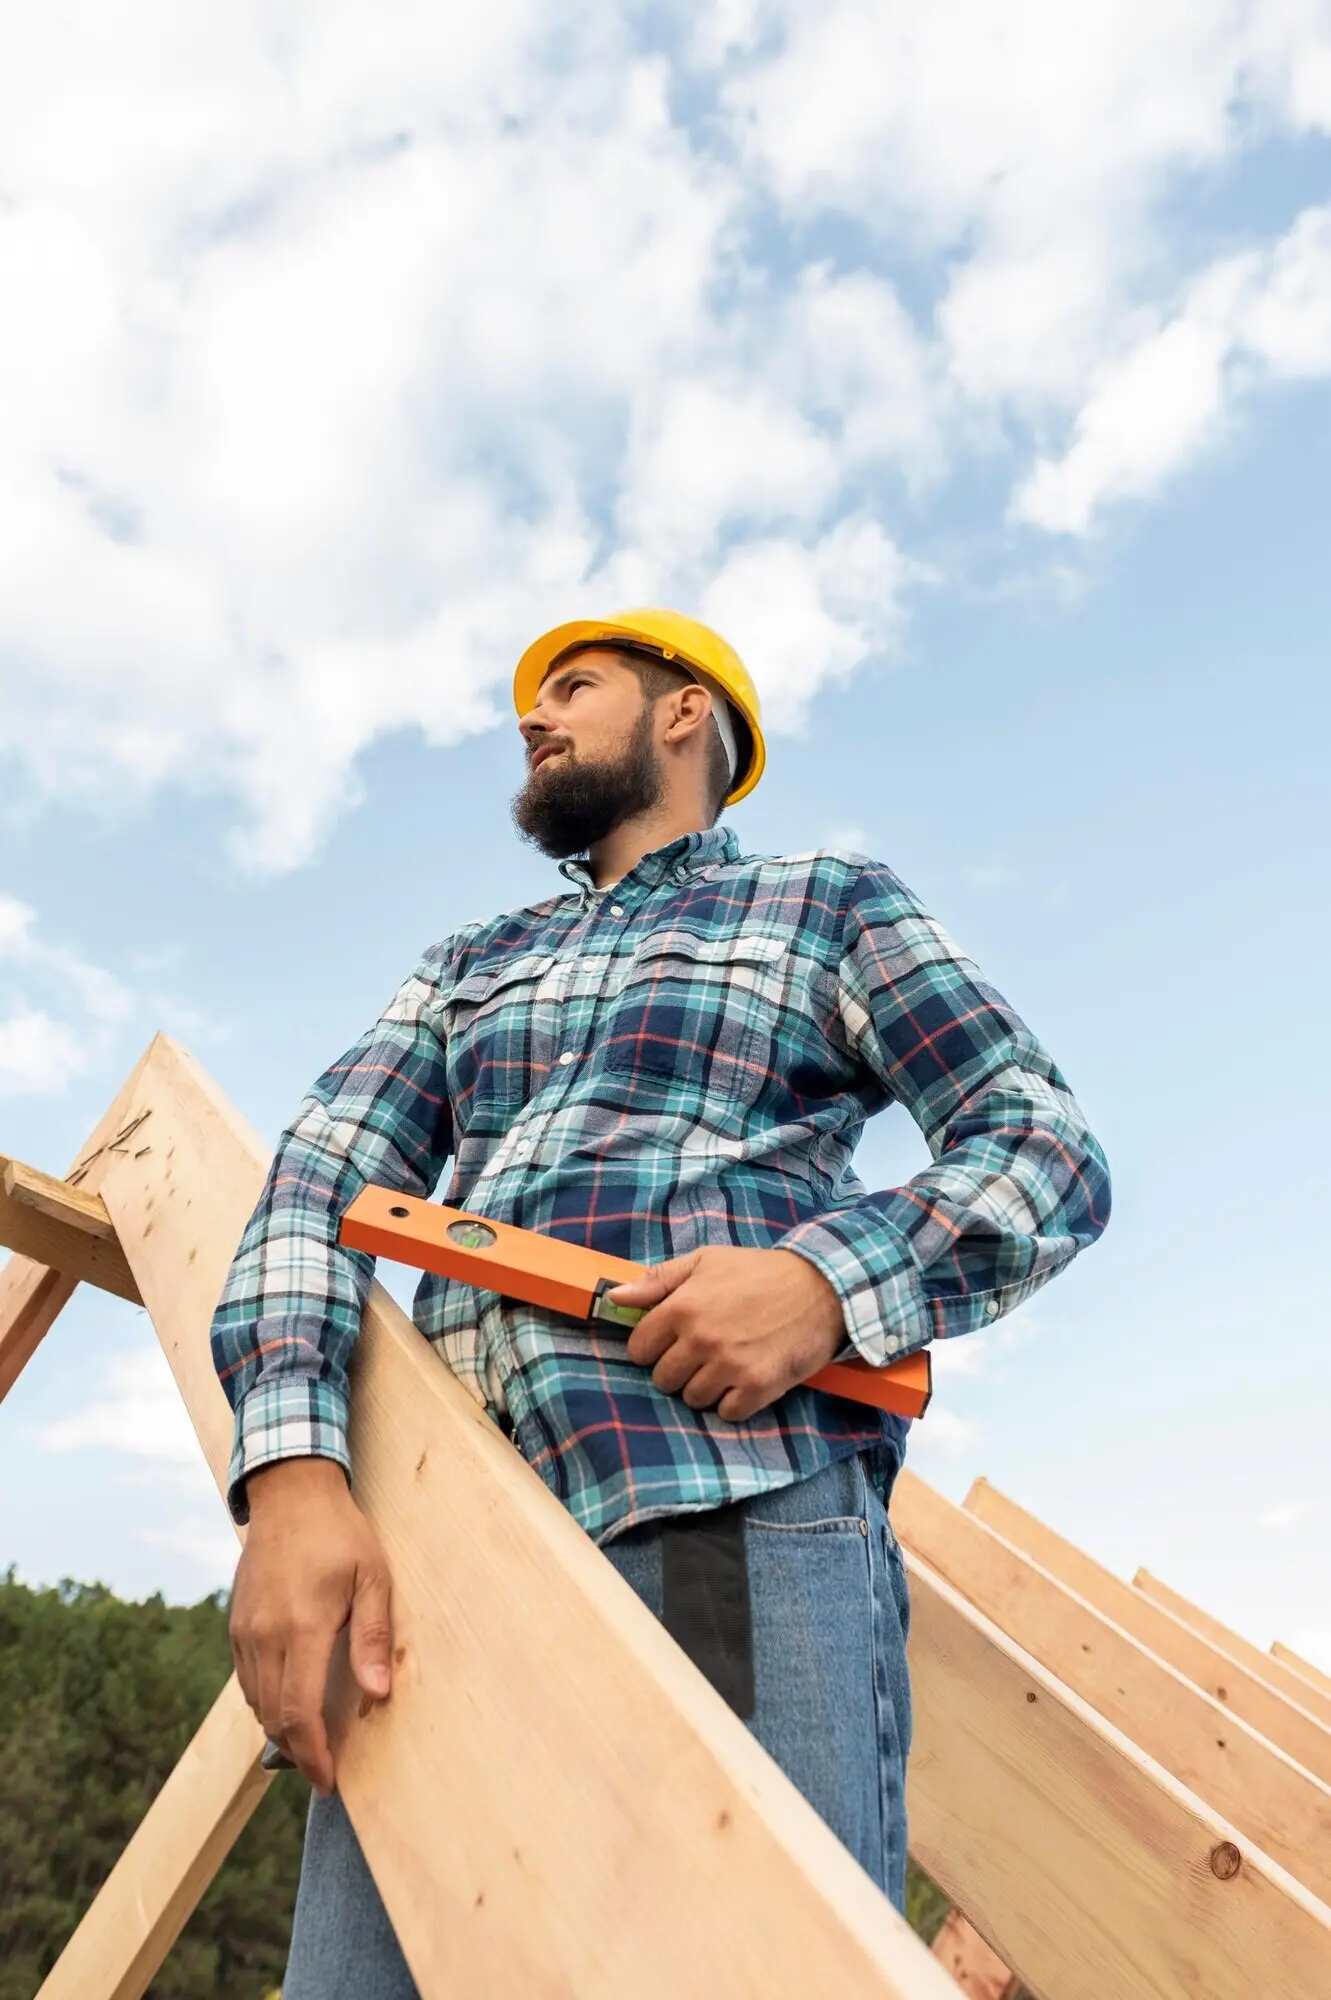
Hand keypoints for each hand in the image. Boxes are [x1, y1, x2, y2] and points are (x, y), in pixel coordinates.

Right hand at [230, 1457, 392, 1795]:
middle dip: (299, 1752)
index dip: (314, 1755)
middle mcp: (265, 1636)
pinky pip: (247, 1681)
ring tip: (312, 1745)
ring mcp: (245, 1631)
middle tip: (326, 1772)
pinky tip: (290, 1704)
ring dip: (281, 1730)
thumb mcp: (372, 1578)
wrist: (290, 1494)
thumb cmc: (340, 1534)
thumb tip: (376, 1695)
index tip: (330, 1781)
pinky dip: (266, 1703)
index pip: (299, 1712)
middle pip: (274, 1717)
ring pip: (257, 1703)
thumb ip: (373, 1637)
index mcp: (303, 1627)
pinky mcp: (237, 1625)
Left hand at [613, 1247, 845, 1421]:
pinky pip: (726, 1412)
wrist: (820, 1288)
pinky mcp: (758, 1387)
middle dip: (677, 1369)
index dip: (651, 1347)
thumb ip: (657, 1281)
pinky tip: (745, 1380)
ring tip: (726, 1364)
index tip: (669, 1341)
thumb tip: (614, 1296)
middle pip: (663, 1379)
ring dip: (705, 1387)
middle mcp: (701, 1339)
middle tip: (701, 1354)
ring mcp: (730, 1366)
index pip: (639, 1349)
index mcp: (682, 1307)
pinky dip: (734, 1401)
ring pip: (693, 1399)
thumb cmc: (758, 1271)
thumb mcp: (705, 1261)